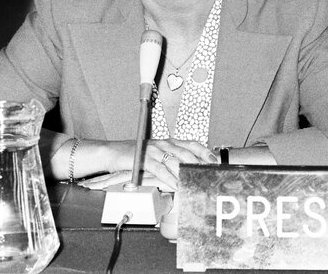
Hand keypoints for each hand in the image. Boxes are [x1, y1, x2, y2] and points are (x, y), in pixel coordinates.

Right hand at [80, 138, 217, 189]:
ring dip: (186, 173)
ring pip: (175, 161)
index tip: (215, 160)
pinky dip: (170, 178)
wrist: (112, 153)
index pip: (191, 144)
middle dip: (199, 164)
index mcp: (167, 142)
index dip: (204, 151)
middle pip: (186, 153)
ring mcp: (153, 150)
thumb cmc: (134, 156)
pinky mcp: (143, 159)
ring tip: (196, 183)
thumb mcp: (154, 155)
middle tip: (209, 174)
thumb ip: (169, 159)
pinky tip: (176, 185)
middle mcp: (162, 144)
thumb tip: (185, 171)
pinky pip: (160, 169)